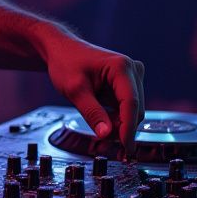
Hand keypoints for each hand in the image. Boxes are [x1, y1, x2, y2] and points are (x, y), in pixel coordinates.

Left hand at [41, 30, 144, 154]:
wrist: (61, 50)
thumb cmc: (66, 63)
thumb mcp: (74, 90)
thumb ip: (92, 112)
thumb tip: (107, 135)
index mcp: (121, 67)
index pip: (131, 103)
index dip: (128, 128)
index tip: (126, 147)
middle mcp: (132, 70)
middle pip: (135, 109)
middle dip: (121, 127)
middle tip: (101, 140)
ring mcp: (132, 76)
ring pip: (132, 111)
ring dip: (118, 123)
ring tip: (97, 127)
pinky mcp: (127, 83)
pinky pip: (127, 107)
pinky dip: (116, 117)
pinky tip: (101, 119)